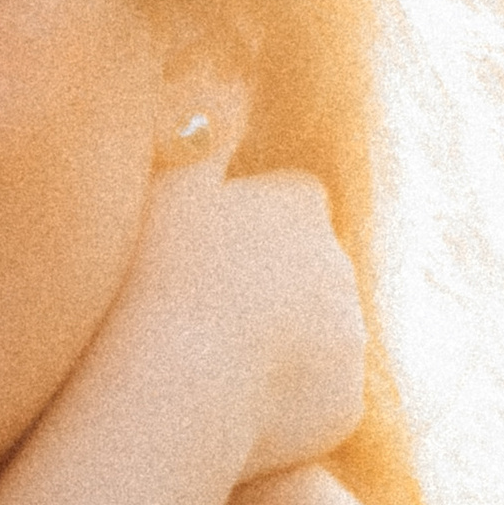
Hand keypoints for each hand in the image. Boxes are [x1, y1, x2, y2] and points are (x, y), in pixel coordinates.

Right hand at [119, 161, 366, 482]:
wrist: (175, 391)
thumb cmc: (154, 279)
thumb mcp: (165, 184)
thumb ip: (201, 134)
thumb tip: (229, 91)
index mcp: (300, 202)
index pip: (285, 206)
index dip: (242, 234)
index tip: (199, 260)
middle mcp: (341, 263)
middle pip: (304, 274)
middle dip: (267, 292)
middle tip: (198, 320)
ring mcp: (349, 336)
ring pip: (312, 340)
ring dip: (275, 351)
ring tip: (209, 374)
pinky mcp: (346, 403)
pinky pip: (313, 402)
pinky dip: (280, 408)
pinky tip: (231, 413)